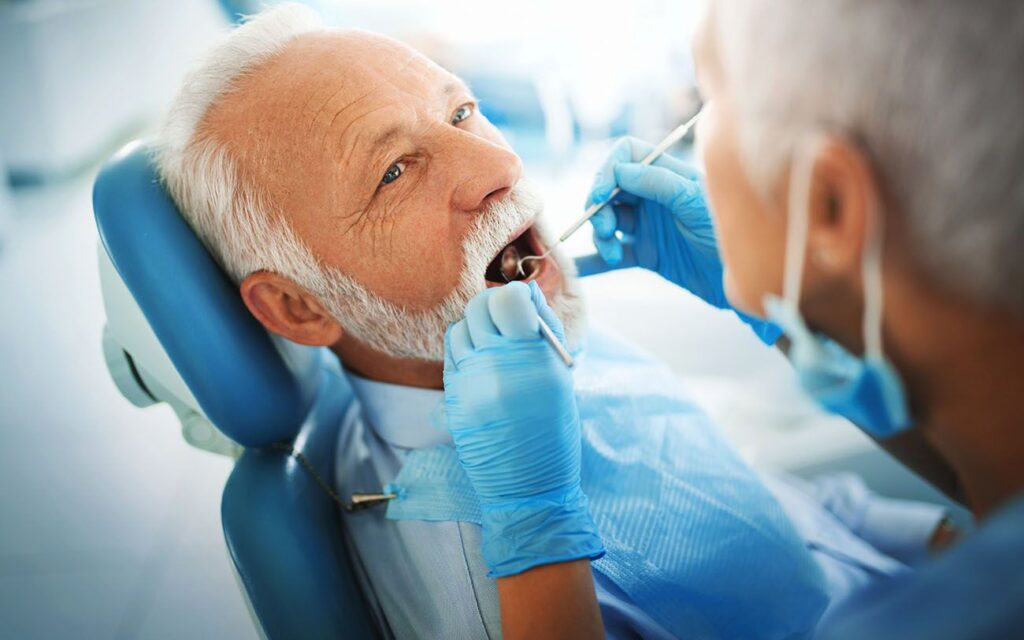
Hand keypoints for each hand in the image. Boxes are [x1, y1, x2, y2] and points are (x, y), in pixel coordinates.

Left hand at [443, 281, 603, 576]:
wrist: (528, 488)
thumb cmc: (553, 432)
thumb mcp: (560, 379)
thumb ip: (543, 333)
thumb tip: (526, 293)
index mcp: (531, 362)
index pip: (506, 301)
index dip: (515, 296)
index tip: (523, 305)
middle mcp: (495, 368)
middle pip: (478, 308)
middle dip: (493, 306)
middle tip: (508, 320)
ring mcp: (469, 383)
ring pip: (460, 328)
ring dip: (477, 327)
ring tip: (495, 346)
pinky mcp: (452, 397)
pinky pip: (451, 354)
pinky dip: (464, 349)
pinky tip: (481, 363)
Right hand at [588, 136, 728, 307]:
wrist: (748, 281)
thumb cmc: (730, 234)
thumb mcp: (695, 203)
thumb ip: (659, 184)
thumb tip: (619, 170)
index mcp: (669, 176)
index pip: (627, 155)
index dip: (607, 171)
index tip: (600, 195)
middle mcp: (655, 197)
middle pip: (611, 191)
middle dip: (600, 208)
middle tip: (606, 230)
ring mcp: (649, 226)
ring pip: (608, 222)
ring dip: (601, 235)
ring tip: (613, 252)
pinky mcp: (647, 255)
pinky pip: (612, 254)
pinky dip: (593, 260)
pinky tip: (577, 268)